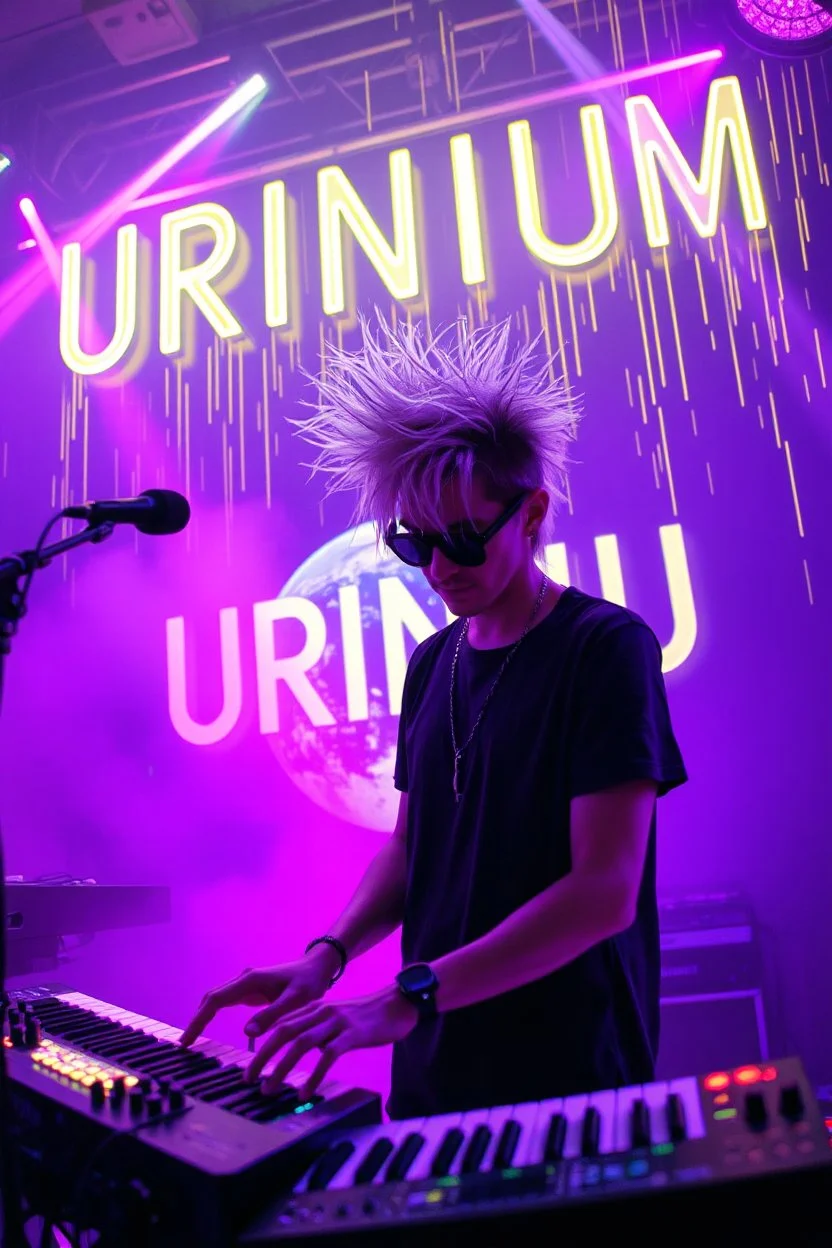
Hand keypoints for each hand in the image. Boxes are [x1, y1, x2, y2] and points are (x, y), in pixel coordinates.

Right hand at [179, 953, 335, 1047]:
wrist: (317, 968)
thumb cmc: (309, 983)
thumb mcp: (295, 1001)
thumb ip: (273, 1015)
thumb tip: (248, 1033)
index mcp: (250, 980)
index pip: (216, 1000)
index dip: (199, 1019)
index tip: (187, 1039)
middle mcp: (244, 979)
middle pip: (211, 998)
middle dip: (196, 1020)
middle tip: (184, 1044)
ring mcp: (246, 983)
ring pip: (217, 999)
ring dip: (202, 1016)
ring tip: (191, 1038)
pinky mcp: (250, 989)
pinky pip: (225, 1001)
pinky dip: (213, 1013)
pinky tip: (207, 1025)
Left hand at [245, 985, 418, 1096]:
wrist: (399, 1001)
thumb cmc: (369, 1014)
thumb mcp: (338, 1017)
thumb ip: (318, 1028)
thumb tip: (299, 1049)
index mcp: (316, 1007)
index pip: (281, 1023)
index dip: (262, 1043)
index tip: (250, 1065)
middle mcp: (322, 1012)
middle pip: (284, 1032)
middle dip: (263, 1056)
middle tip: (249, 1078)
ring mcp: (337, 1022)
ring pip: (301, 1043)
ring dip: (281, 1068)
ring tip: (269, 1089)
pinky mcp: (353, 1035)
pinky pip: (328, 1056)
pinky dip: (313, 1076)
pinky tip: (305, 1092)